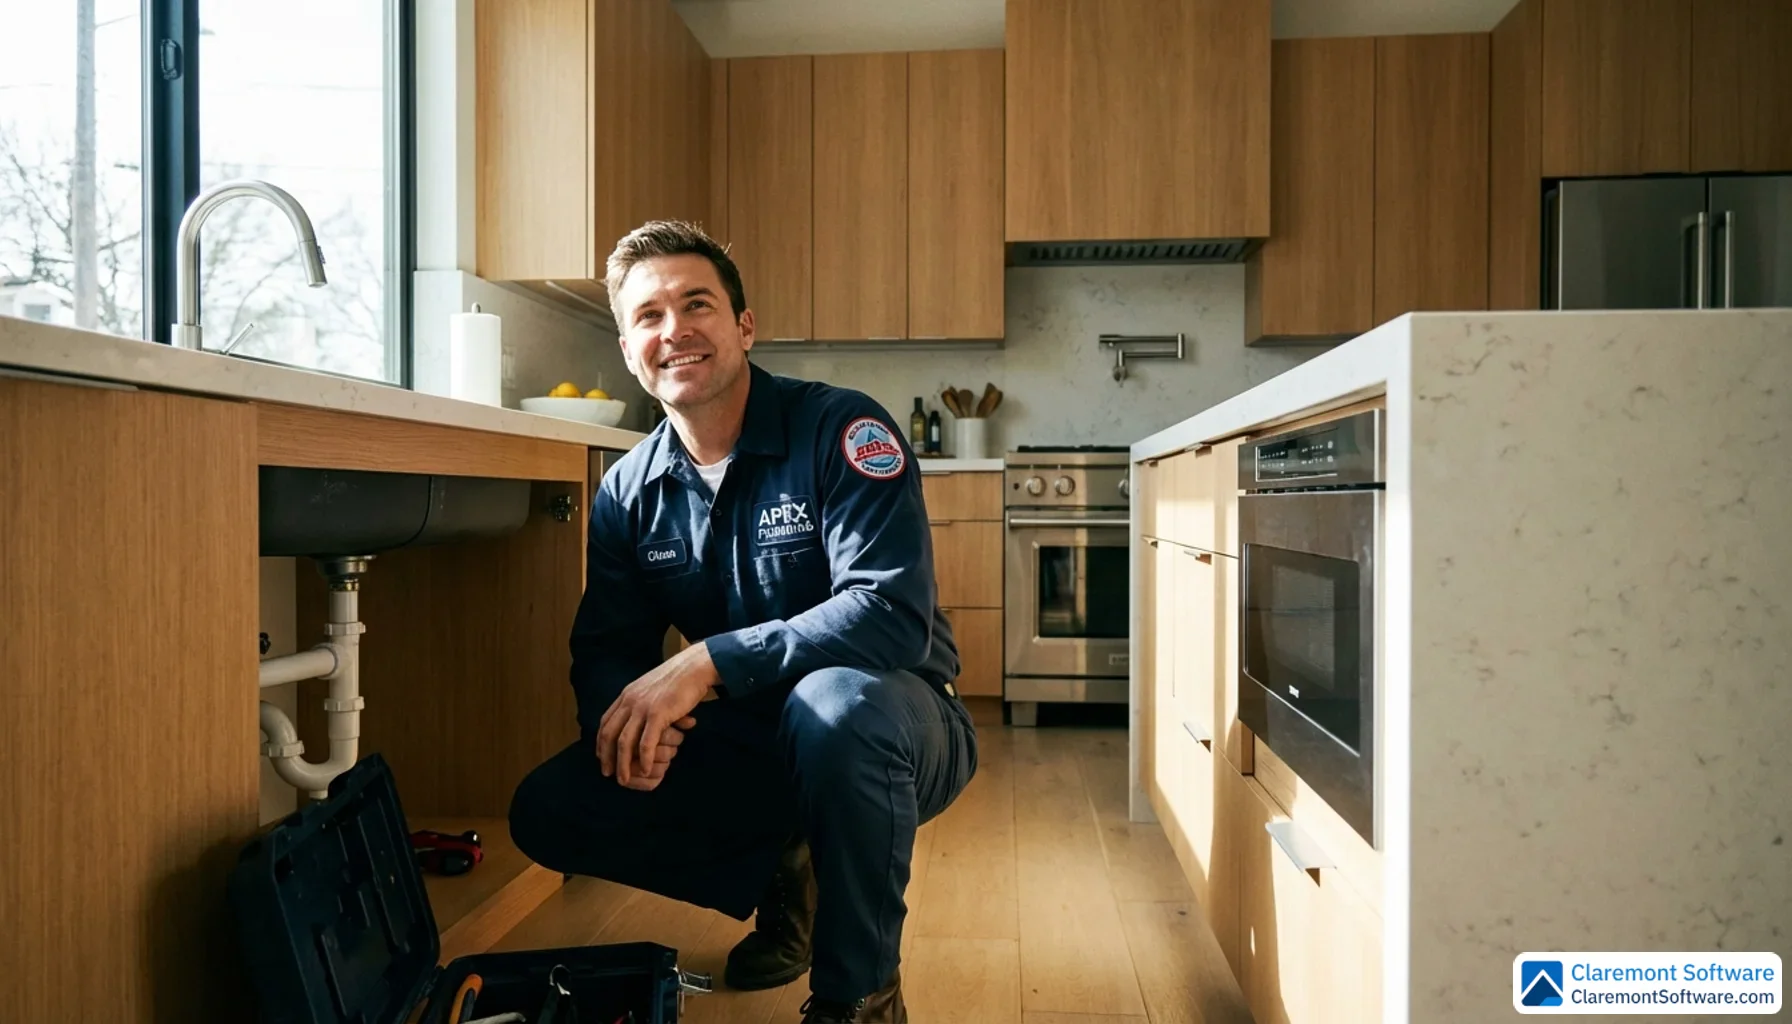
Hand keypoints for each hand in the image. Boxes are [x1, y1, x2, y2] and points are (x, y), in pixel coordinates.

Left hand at [597, 641, 718, 787]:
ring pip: (624, 741)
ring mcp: (643, 707)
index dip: (601, 742)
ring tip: (623, 779)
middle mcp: (630, 701)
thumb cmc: (677, 679)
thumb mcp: (650, 688)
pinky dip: (643, 759)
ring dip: (622, 763)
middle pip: (609, 734)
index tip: (602, 757)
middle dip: (606, 756)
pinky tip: (645, 770)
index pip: (605, 722)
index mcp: (627, 695)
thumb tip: (637, 719)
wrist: (694, 667)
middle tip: (607, 773)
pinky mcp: (659, 714)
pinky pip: (646, 742)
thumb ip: (640, 702)